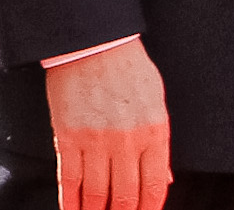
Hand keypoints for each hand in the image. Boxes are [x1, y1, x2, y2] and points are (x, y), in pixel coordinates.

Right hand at [41, 35, 169, 209]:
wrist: (93, 40)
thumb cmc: (127, 66)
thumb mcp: (156, 100)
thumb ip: (160, 142)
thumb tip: (165, 178)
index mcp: (154, 133)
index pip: (154, 187)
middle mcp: (127, 142)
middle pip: (126, 196)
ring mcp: (96, 141)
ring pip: (97, 193)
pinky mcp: (68, 135)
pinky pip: (70, 179)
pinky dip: (70, 201)